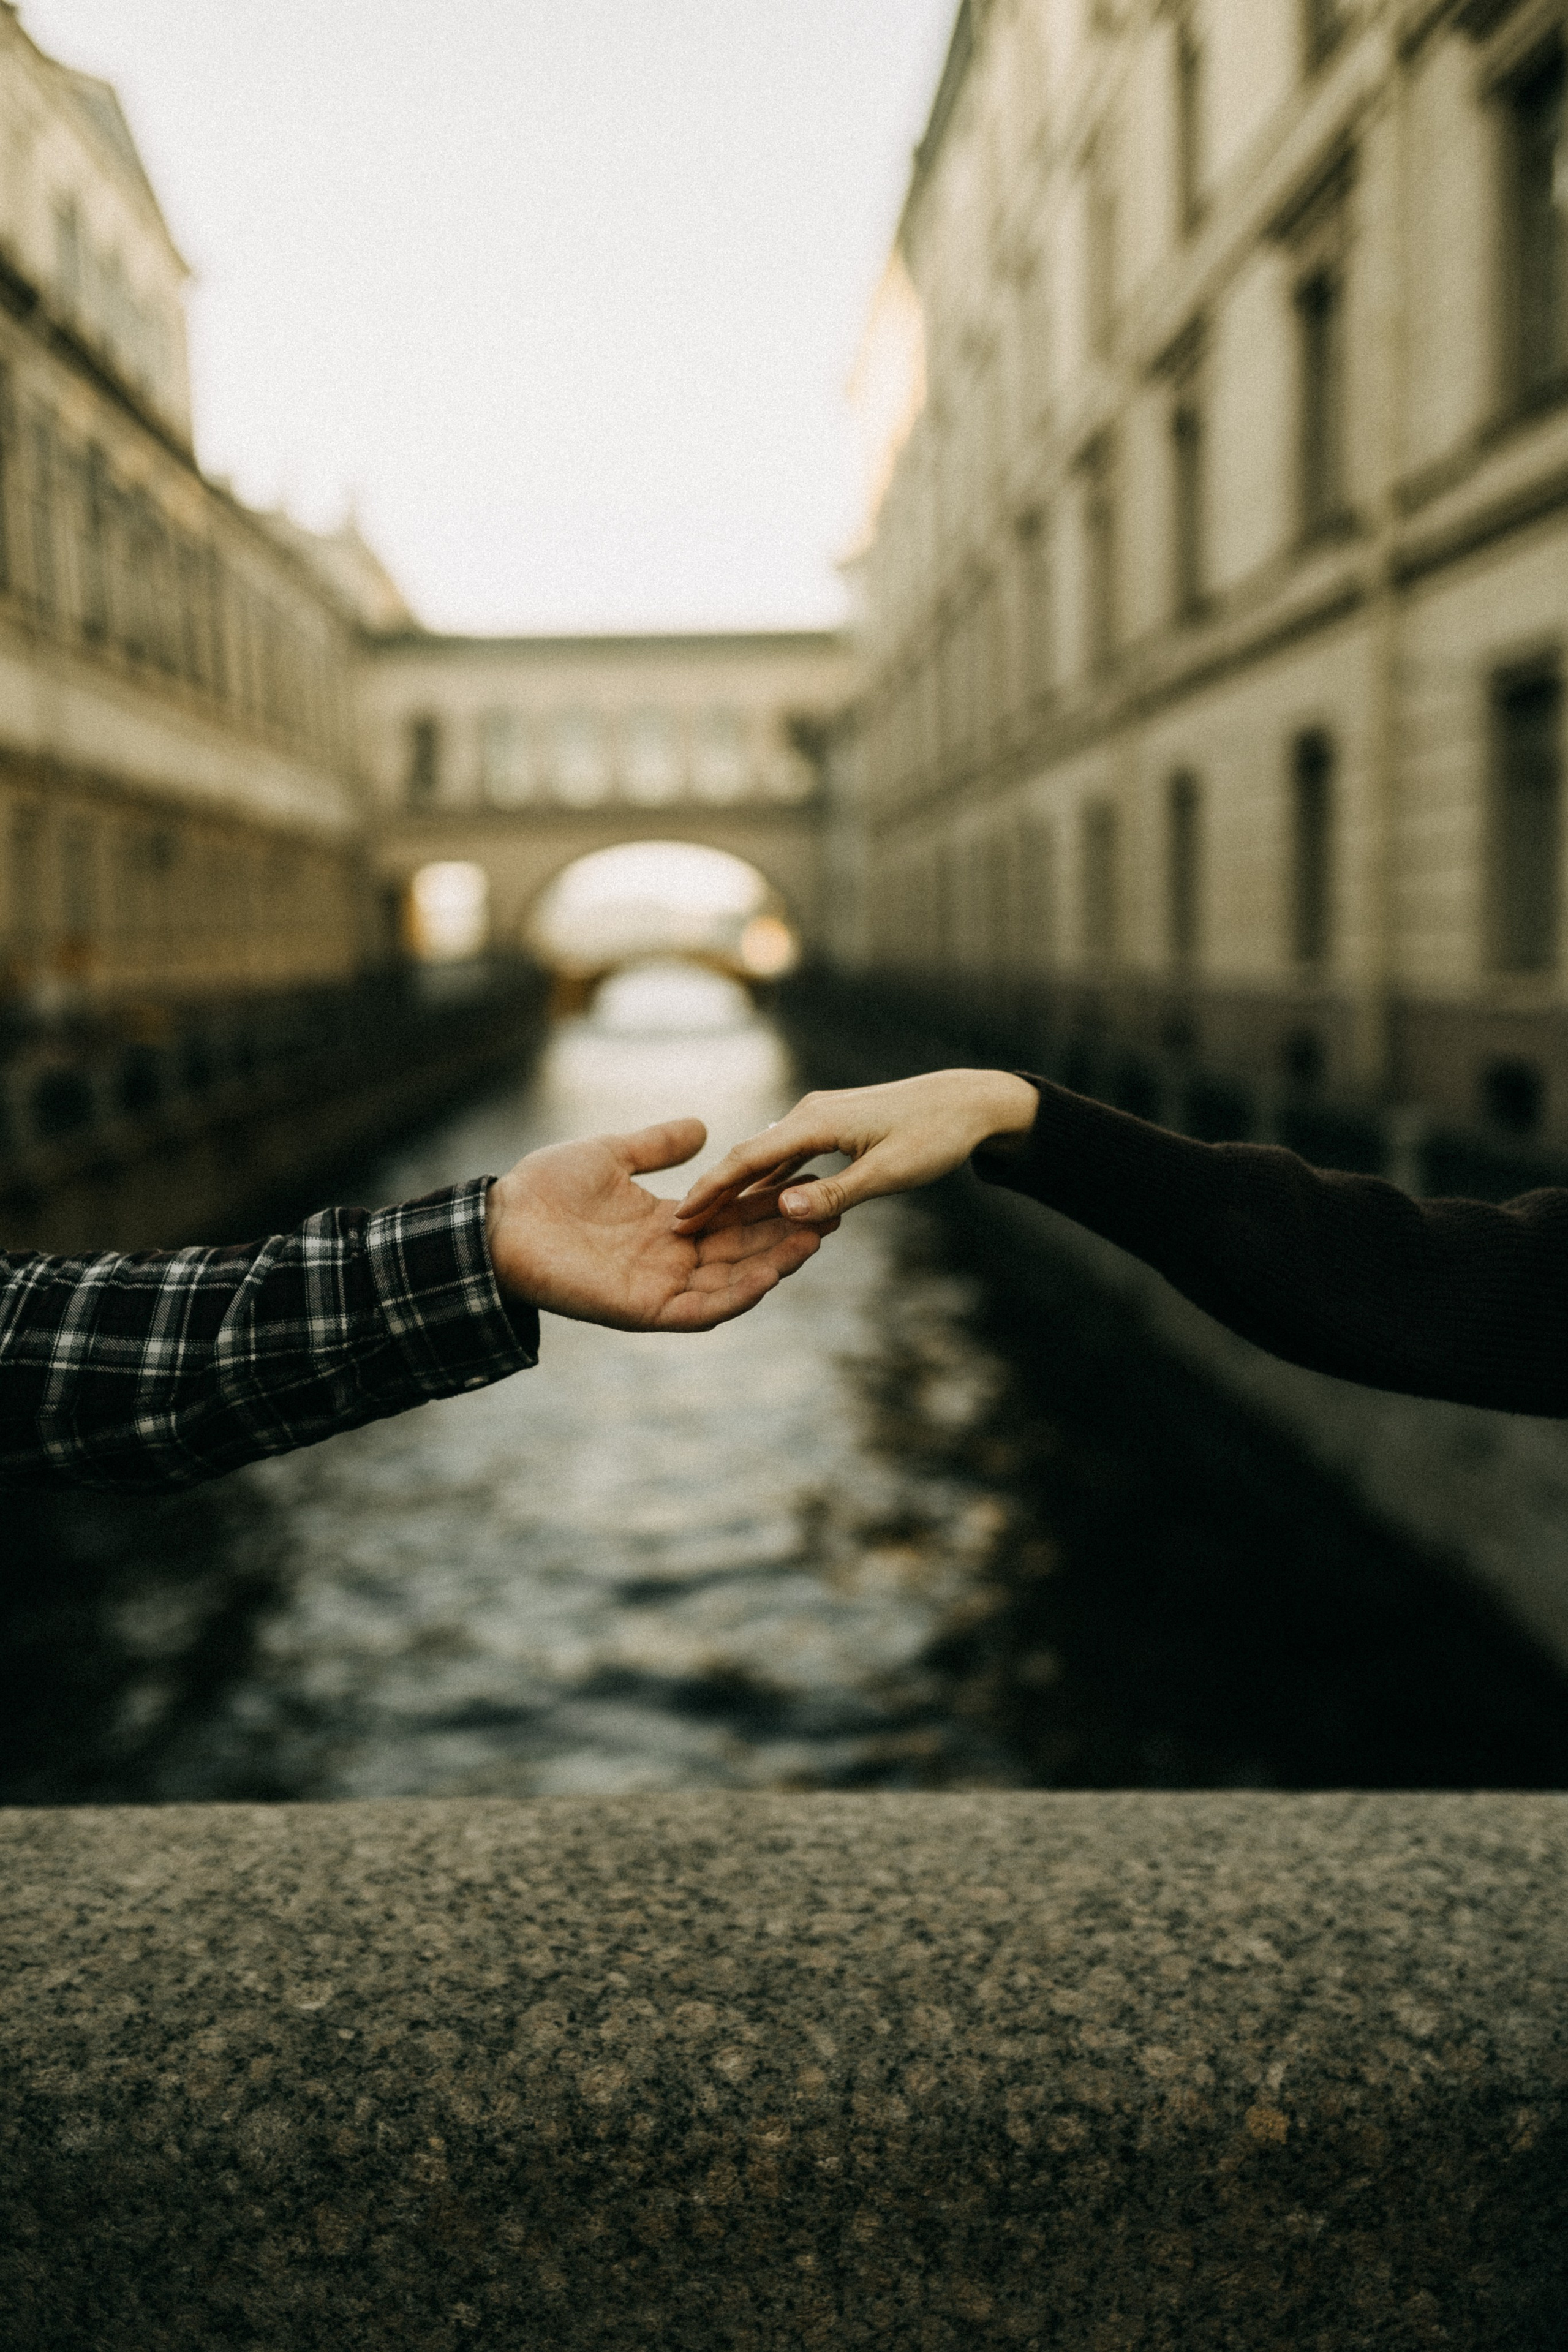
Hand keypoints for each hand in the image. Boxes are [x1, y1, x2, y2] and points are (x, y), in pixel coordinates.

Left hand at [486, 1117, 836, 1331]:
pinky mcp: (643, 1309)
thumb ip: (657, 1146)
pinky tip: (768, 1278)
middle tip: (833, 1213)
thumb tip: (701, 1127)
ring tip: (813, 1240)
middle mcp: (671, 1259)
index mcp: (667, 1224)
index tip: (810, 1182)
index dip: (772, 1203)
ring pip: (731, 1282)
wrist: (498, 1222)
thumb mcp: (611, 1154)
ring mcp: (660, 1287)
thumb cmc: (544, 1189)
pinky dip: (735, 1297)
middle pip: (744, 1250)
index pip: (733, 1216)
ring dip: (774, 1265)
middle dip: (786, 1235)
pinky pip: (700, 1310)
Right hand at [673, 1070, 1038, 1231]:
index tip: (680, 1218)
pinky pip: (788, 1154)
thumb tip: (782, 1208)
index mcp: (816, 1122)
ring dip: (737, 1187)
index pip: (748, 1158)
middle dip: (713, 1190)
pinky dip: (768, 1178)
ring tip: (707, 1220)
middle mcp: (809, 1113)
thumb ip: (835, 1193)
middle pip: (748, 1155)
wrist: (969, 1101)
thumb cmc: (935, 1136)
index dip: (712, 1190)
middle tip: (678, 1227)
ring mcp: (819, 1117)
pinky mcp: (832, 1125)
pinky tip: (756, 1201)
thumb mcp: (889, 1173)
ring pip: (766, 1155)